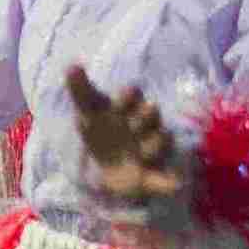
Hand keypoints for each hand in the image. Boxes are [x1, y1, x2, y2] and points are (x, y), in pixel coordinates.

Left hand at [66, 65, 182, 241]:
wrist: (109, 165)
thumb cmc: (101, 130)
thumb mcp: (87, 112)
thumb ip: (80, 90)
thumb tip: (71, 63)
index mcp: (126, 108)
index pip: (131, 94)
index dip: (127, 95)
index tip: (122, 97)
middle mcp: (143, 125)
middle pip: (150, 114)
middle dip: (143, 117)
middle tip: (137, 120)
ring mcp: (150, 148)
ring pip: (160, 141)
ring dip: (153, 145)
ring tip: (142, 152)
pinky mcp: (154, 175)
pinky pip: (168, 180)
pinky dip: (172, 182)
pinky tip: (177, 185)